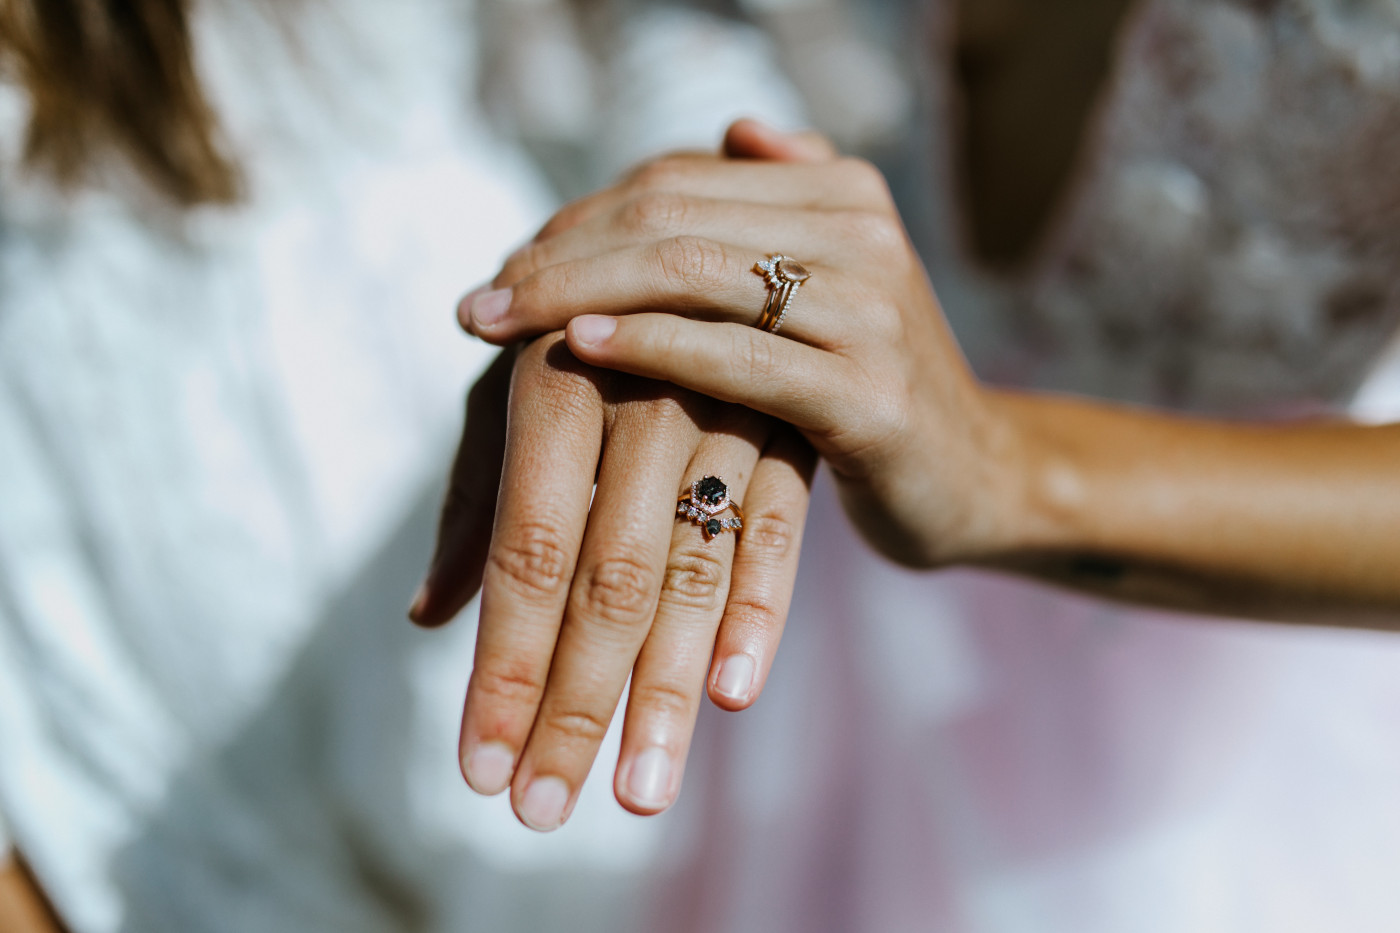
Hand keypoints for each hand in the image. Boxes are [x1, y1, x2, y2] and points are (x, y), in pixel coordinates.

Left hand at [410, 122, 829, 830]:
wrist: (768, 269)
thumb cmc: (617, 346)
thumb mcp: (537, 401)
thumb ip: (482, 500)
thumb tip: (425, 617)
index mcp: (549, 370)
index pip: (522, 551)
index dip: (504, 666)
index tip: (482, 770)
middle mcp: (640, 376)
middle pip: (603, 574)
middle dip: (572, 701)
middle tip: (543, 810)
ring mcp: (735, 392)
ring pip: (693, 564)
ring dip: (663, 687)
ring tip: (639, 792)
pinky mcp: (819, 409)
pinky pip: (781, 525)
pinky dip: (759, 610)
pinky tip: (732, 696)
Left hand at [457, 121, 1399, 625]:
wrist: (974, 479)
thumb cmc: (870, 388)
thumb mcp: (831, 286)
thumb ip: (782, 204)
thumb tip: (735, 127)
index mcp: (840, 192)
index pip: (673, 181)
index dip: (576, 221)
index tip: (504, 271)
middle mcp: (858, 230)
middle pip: (669, 215)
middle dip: (558, 256)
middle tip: (476, 305)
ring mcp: (869, 307)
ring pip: (691, 272)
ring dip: (578, 293)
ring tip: (500, 326)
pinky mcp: (867, 392)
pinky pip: (735, 356)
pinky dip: (650, 346)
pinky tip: (581, 349)